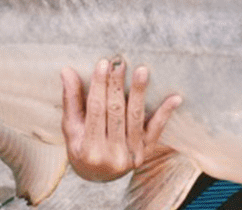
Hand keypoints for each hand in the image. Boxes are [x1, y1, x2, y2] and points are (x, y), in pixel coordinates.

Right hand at [60, 57, 181, 181]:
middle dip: (117, 85)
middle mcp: (111, 155)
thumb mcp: (71, 128)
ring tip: (141, 71)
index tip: (103, 64)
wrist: (98, 178)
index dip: (99, 86)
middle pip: (115, 112)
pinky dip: (165, 113)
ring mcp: (131, 155)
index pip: (95, 110)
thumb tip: (66, 71)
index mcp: (88, 149)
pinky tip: (174, 98)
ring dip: (139, 92)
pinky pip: (156, 130)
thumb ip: (71, 100)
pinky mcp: (146, 152)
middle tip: (120, 62)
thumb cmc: (81, 147)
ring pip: (135, 117)